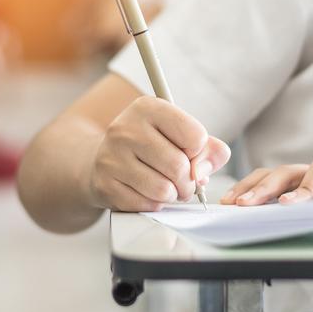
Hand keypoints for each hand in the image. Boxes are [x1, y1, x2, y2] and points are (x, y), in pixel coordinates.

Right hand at [90, 96, 230, 210]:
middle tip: (184, 181)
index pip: (195, 136)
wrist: (104, 157)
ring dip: (173, 194)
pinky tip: (147, 192)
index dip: (198, 151)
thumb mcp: (179, 134)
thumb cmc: (150, 145)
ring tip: (167, 187)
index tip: (189, 152)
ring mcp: (112, 157)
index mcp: (148, 107)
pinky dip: (155, 204)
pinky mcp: (105, 184)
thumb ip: (208, 148)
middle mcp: (126, 128)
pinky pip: (146, 204)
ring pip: (164, 190)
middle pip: (179, 166)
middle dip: (189, 181)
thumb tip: (203, 171)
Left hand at [220, 158, 312, 205]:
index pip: (266, 175)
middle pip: (285, 171)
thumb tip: (250, 221)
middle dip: (262, 187)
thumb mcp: (309, 209)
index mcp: (298, 177)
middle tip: (244, 204)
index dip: (246, 185)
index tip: (227, 201)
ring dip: (300, 188)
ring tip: (284, 205)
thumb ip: (284, 211)